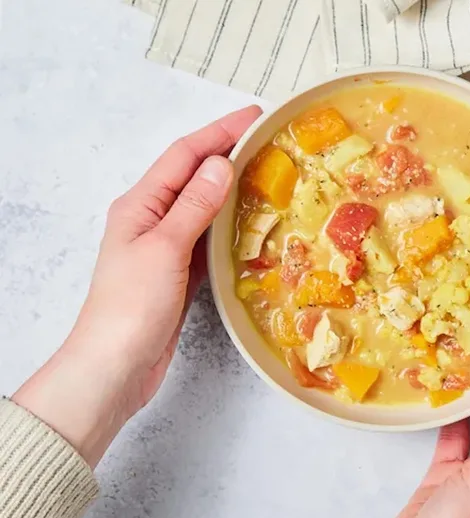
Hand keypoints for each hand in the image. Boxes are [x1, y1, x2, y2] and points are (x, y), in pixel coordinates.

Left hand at [13, 105, 262, 466]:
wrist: (116, 365)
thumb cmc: (131, 306)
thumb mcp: (164, 248)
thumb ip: (194, 206)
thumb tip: (221, 164)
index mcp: (140, 205)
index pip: (184, 156)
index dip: (219, 132)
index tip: (254, 115)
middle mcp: (151, 219)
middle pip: (194, 176)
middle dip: (228, 154)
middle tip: (268, 142)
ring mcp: (165, 247)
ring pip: (203, 207)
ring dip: (231, 189)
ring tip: (267, 175)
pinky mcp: (179, 274)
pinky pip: (208, 238)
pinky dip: (229, 226)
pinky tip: (250, 224)